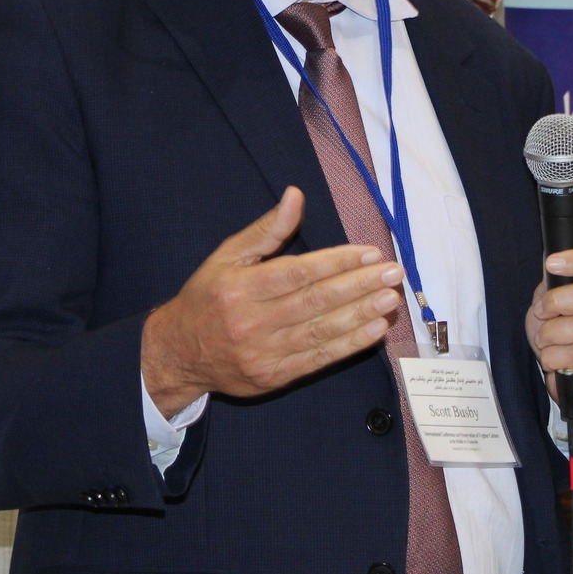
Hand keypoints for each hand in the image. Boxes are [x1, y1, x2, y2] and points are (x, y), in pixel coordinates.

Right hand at [140, 187, 403, 415]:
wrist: (178, 354)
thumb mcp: (227, 256)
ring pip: (321, 332)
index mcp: (240, 287)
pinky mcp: (275, 377)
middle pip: (315, 302)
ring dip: (361, 315)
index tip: (370, 252)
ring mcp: (264, 353)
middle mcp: (252, 321)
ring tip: (390, 299)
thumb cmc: (207, 297)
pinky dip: (349, 346)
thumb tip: (295, 196)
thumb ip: (265, 230)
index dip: (337, 262)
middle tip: (393, 273)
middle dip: (359, 286)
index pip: (297, 273)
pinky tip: (374, 331)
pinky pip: (318, 359)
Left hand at [525, 248, 572, 413]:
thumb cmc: (559, 333)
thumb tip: (550, 261)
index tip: (552, 264)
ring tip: (542, 339)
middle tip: (541, 311)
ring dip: (553, 332)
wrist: (563, 375)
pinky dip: (555, 356)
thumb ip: (552, 285)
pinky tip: (550, 359)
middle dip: (560, 300)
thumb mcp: (551, 304)